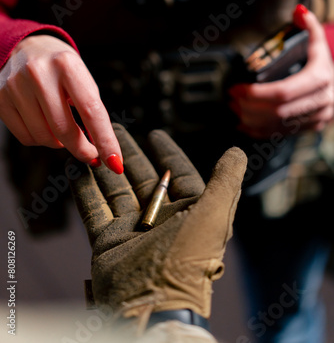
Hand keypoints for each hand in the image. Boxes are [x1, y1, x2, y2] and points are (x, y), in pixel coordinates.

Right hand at [0, 35, 122, 170]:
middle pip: (64, 129)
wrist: (23, 48)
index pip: (90, 110)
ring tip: (62, 128)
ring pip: (44, 137)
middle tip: (91, 155)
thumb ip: (91, 109)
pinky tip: (44, 125)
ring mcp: (16, 86)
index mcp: (67, 65)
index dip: (104, 140)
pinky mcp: (1, 99)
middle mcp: (39, 73)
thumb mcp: (80, 77)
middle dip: (81, 149)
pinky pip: (26, 137)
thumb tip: (101, 149)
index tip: (115, 162)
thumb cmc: (60, 67)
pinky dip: (40, 140)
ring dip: (59, 143)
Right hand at [69, 124, 246, 322]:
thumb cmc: (189, 260)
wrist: (153, 307)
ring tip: (92, 146)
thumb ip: (226, 181)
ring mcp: (133, 231)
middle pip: (144, 178)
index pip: (178, 174)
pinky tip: (77, 171)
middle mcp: (161, 221)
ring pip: (117, 191)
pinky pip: (95, 210)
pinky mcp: (108, 243)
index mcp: (189, 213)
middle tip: (113, 130)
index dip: (168, 153)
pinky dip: (86, 191)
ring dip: (105, 169)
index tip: (154, 134)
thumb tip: (237, 151)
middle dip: (130, 155)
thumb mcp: (215, 215)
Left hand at [229, 5, 333, 137]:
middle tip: (232, 98)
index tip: (237, 88)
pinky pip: (281, 134)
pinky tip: (244, 124)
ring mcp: (316, 118)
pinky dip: (259, 131)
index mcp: (319, 80)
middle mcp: (320, 102)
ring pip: (277, 126)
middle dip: (249, 107)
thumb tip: (299, 11)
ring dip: (250, 120)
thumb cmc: (325, 67)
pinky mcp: (309, 129)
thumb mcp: (320, 45)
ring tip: (234, 109)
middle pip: (277, 111)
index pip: (282, 92)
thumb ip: (309, 27)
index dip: (255, 93)